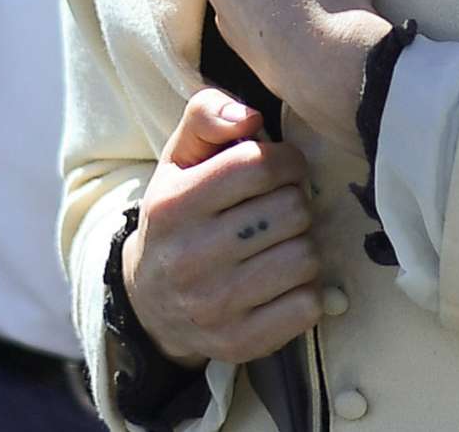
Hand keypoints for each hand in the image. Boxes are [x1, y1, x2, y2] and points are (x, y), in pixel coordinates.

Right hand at [121, 91, 322, 366]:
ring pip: (305, 257)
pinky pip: (307, 306)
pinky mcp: (239, 342)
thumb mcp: (177, 160)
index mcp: (173, 206)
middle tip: (280, 209)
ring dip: (304, 245)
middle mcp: (190, 257)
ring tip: (281, 243)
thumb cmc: (178, 218)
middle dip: (295, 202)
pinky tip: (284, 280)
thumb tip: (249, 115)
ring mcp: (215, 305)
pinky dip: (307, 290)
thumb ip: (206, 116)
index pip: (259, 165)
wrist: (151, 303)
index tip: (285, 168)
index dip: (287, 160)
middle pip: (291, 210)